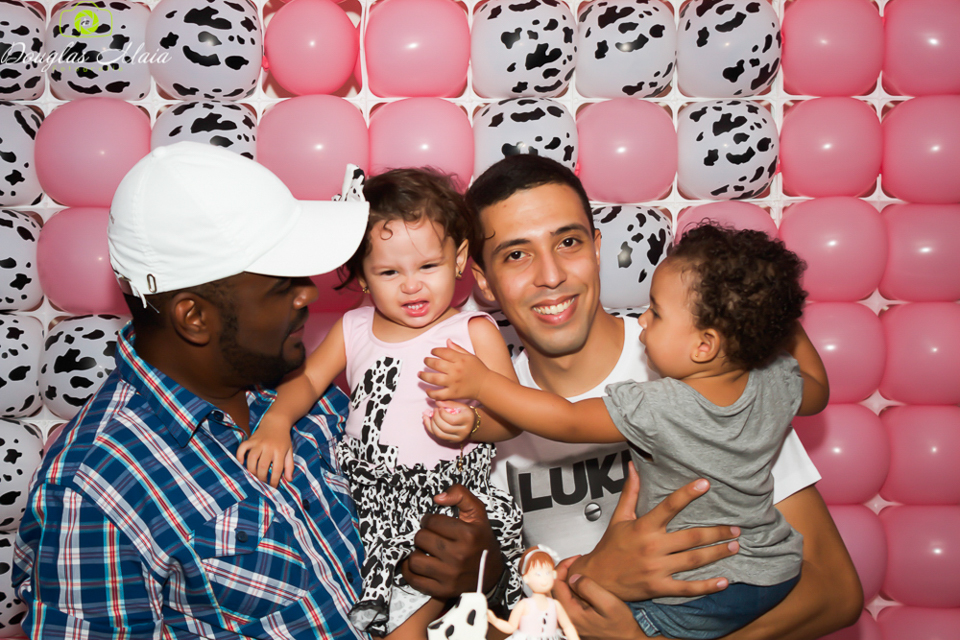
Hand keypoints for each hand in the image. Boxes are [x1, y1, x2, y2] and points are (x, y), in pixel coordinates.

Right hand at [236, 420, 294, 487]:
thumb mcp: (289, 452)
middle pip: (262, 466)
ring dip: (251, 470)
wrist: (276, 422)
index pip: (276, 470)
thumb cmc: (283, 439)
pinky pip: (242, 448)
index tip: (272, 487)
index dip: (274, 481)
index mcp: (280, 451)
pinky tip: (241, 462)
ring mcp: (258, 442)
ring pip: (251, 459)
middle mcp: (269, 447)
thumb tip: (289, 480)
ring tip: (254, 475)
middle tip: (262, 482)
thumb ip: (289, 466)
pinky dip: (240, 456)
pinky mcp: (251, 439)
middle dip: (261, 478)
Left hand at [401, 484, 503, 598]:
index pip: (432, 521)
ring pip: (415, 559)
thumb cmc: (481, 540)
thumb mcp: (478, 513)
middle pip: (421, 538)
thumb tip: (437, 498)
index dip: (430, 520)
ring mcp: (450, 575)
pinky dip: (410, 571)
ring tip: (424, 550)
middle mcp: (459, 555)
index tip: (433, 523)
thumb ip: (461, 495)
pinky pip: (414, 580)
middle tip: (429, 537)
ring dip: (416, 552)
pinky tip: (417, 564)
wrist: (491, 573)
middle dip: (423, 534)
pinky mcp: (442, 590)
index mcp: (468, 535)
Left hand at [421, 340, 489, 401]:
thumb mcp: (470, 356)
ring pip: (433, 379)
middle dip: (427, 361)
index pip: (443, 352)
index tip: (432, 351)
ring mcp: (454, 383)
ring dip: (424, 376)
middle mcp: (456, 370)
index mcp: (460, 359)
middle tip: (425, 361)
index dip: (435, 351)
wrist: (486, 385)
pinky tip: (428, 390)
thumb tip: (447, 341)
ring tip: (420, 374)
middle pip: (436, 364)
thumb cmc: (478, 369)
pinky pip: (438, 394)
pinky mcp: (453, 394)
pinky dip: (431, 393)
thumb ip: (457, 349)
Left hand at [423, 401, 473, 442]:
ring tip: (428, 415)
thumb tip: (437, 402)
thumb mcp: (461, 405)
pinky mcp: (452, 441)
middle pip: (445, 428)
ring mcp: (458, 438)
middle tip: (434, 410)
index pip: (451, 420)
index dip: (442, 413)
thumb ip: (449, 403)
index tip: (439, 407)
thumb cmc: (465, 413)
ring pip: (440, 434)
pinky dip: (430, 428)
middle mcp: (464, 431)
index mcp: (467, 420)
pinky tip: (427, 421)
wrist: (473, 424)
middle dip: (435, 418)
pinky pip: (438, 437)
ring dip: (431, 424)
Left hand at [553, 558, 646, 639]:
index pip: (556, 584)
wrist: (631, 639)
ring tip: (580, 569)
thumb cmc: (623, 625)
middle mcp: (568, 619)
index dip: (563, 567)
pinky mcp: (577, 620)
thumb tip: (573, 577)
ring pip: (560, 594)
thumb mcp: (609, 603)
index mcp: (572, 614)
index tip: (575, 558)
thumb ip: (589, 588)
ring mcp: (572, 620)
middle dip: (563, 572)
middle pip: (555, 589)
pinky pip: (567, 600)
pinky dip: (571, 588)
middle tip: (575, 562)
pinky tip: (583, 582)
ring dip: (567, 579)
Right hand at [571, 462, 738, 600]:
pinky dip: (706, 586)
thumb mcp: (619, 518)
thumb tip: (634, 467)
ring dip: (717, 553)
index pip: (669, 506)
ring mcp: (656, 569)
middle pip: (691, 537)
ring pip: (693, 560)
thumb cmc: (609, 547)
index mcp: (643, 527)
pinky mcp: (658, 587)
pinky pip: (686, 588)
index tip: (706, 484)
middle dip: (716, 532)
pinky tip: (724, 581)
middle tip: (736, 528)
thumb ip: (630, 493)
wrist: (596, 579)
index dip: (687, 494)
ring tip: (735, 546)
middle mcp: (652, 547)